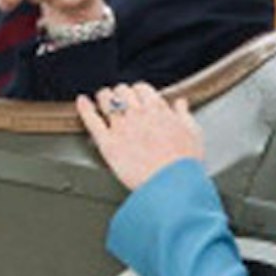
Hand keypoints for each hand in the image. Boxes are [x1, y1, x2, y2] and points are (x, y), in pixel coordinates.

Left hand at [77, 82, 203, 189]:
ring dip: (104, 97)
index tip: (138, 97)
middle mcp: (137, 114)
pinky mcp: (108, 143)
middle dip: (121, 93)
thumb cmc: (184, 165)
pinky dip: (85, 108)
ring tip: (103, 99)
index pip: (142, 89)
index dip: (138, 92)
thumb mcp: (193, 134)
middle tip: (120, 99)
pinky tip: (82, 102)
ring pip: (106, 100)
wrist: (172, 186)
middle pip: (123, 91)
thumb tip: (180, 103)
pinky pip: (92, 120)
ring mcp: (121, 128)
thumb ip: (184, 115)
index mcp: (158, 110)